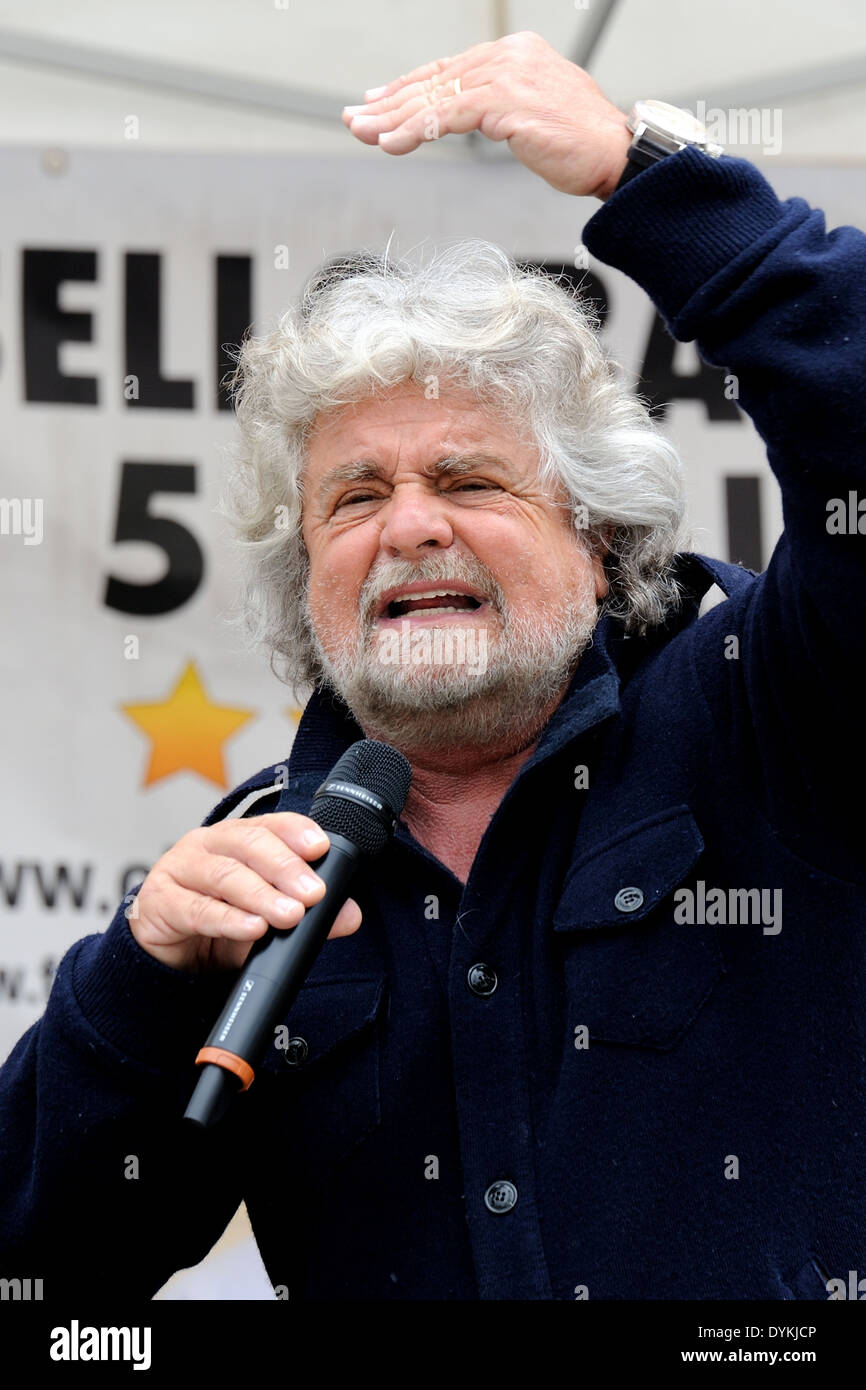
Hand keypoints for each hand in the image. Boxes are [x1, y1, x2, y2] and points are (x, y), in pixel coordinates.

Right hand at [130, 814, 361, 973]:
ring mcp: (179, 869)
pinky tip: (251, 928)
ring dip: (261, 895)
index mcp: (235, 840)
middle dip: (285, 867)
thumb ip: (308, 917)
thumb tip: (349, 916)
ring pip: (224, 874)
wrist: (166, 958)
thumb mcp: (266, 920)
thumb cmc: (216, 926)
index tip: (321, 847)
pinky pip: (195, 908)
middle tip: (312, 893)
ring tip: (289, 914)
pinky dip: (227, 919)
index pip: (269, 825)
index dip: (295, 831)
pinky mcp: (159, 902)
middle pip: (248, 843)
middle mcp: (207, 845)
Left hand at [341, 31, 631, 200]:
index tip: (379, 102)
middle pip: (435, 80)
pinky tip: (391, 143)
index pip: (450, 71)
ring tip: (364, 133)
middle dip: (390, 103)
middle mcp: (509, 55)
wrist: (616, 155)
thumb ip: (504, 108)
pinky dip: (414, 131)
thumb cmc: (583, 144)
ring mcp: (508, 76)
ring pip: (435, 98)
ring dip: (393, 119)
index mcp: (516, 53)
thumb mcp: (536, 116)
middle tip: (356, 119)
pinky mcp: (506, 103)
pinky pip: (447, 117)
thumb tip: (476, 117)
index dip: (409, 88)